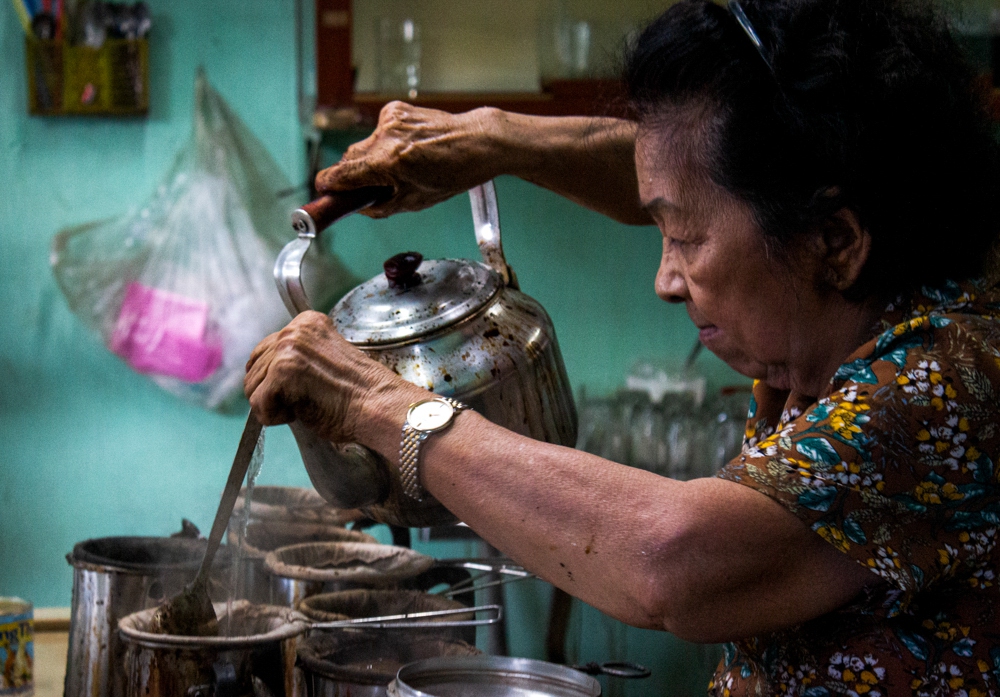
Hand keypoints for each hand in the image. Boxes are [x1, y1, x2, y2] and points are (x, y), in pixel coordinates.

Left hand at [244, 312, 404, 442]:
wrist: (377, 405)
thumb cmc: (358, 392)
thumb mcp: (325, 359)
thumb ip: (298, 357)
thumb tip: (265, 374)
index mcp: (306, 322)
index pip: (265, 349)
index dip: (274, 377)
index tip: (299, 388)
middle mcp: (293, 331)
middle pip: (254, 368)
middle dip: (272, 392)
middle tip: (305, 399)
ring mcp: (286, 351)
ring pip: (253, 387)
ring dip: (275, 405)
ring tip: (306, 404)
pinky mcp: (281, 374)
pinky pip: (258, 405)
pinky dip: (275, 417)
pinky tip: (301, 412)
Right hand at [315, 102, 504, 217]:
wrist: (477, 142)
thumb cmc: (453, 173)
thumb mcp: (416, 202)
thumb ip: (381, 206)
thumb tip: (359, 207)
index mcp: (388, 162)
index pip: (340, 174)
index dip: (329, 187)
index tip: (324, 192)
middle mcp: (385, 137)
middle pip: (350, 159)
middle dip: (354, 175)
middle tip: (370, 188)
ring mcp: (390, 120)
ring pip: (364, 146)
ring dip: (373, 159)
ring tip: (401, 167)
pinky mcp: (395, 109)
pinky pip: (379, 132)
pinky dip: (386, 143)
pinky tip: (409, 149)